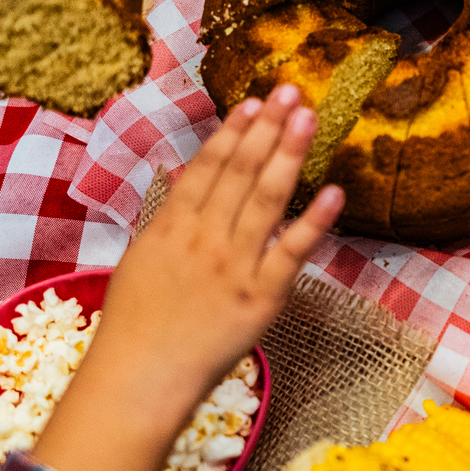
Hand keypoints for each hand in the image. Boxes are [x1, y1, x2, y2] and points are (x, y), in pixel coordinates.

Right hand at [35, 85, 343, 470]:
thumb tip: (191, 178)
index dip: (234, 132)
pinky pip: (292, 252)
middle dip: (268, 128)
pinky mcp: (261, 297)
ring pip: (267, 199)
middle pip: (241, 172)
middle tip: (291, 92)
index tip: (254, 102)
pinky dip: (314, 221)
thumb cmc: (135, 326)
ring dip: (289, 154)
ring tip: (308, 118)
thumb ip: (169, 219)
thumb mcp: (141, 260)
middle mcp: (204, 238)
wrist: (139, 379)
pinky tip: (334, 192)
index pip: (208, 167)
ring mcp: (235, 265)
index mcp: (171, 226)